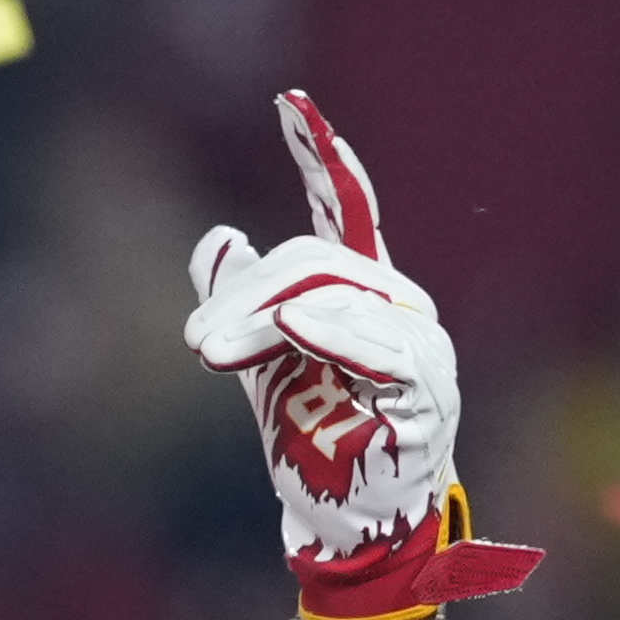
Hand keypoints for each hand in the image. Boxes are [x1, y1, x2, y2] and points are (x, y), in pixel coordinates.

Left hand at [182, 90, 539, 619]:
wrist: (339, 516)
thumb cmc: (311, 436)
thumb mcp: (261, 360)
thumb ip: (242, 300)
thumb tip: (218, 238)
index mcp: (359, 292)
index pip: (342, 210)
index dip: (319, 155)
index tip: (288, 103)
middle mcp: (396, 304)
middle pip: (312, 260)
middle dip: (242, 295)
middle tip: (195, 342)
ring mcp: (418, 343)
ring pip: (334, 296)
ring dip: (260, 321)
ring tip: (213, 355)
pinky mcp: (424, 390)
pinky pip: (382, 345)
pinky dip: (334, 330)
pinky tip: (296, 327)